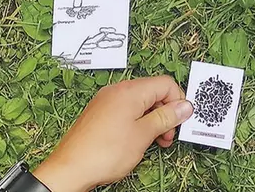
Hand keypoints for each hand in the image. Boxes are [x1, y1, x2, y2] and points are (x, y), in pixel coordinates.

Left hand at [33, 76, 192, 191]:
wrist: (69, 170)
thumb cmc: (103, 153)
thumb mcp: (143, 135)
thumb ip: (166, 118)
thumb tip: (185, 107)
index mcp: (130, 91)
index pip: (165, 84)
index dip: (178, 102)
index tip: (180, 121)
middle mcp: (117, 90)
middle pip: (153, 92)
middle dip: (165, 113)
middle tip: (167, 136)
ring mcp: (106, 101)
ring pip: (140, 103)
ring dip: (152, 119)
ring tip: (154, 141)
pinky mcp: (100, 113)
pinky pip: (126, 110)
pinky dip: (137, 122)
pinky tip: (137, 140)